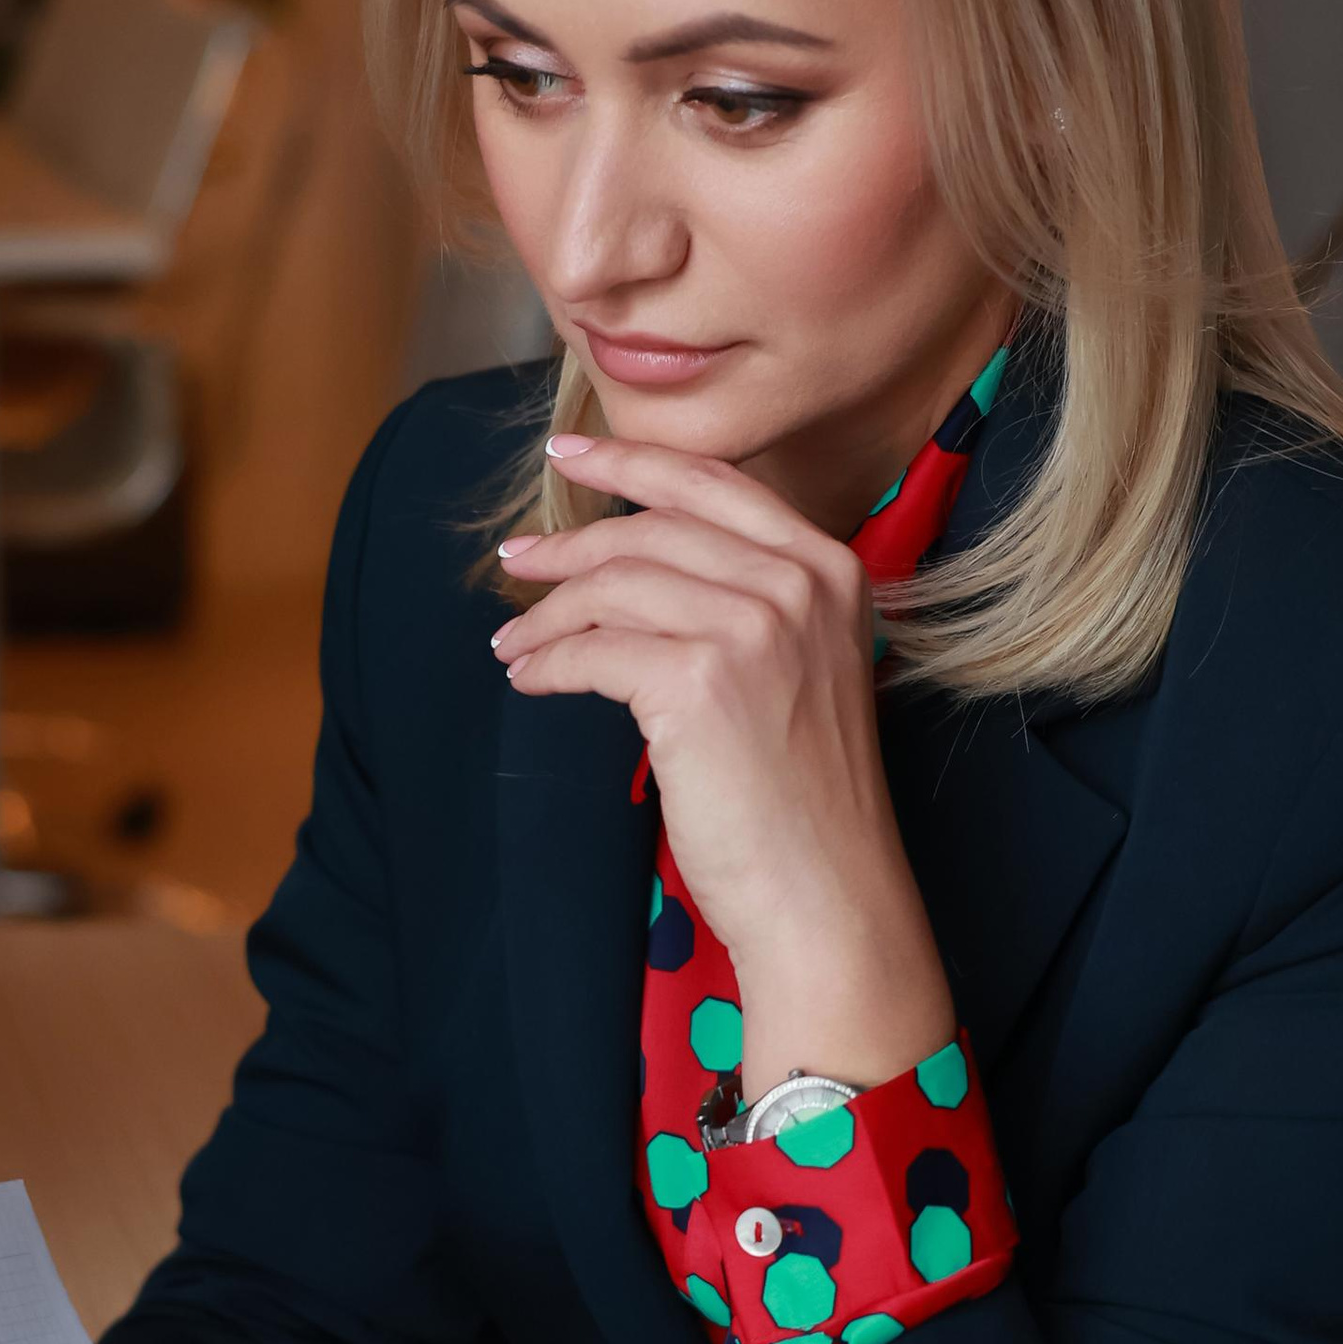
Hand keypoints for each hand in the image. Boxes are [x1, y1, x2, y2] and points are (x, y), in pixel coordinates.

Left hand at [492, 433, 954, 1093]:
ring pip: (613, 587)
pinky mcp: (698, 683)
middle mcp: (797, 585)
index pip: (712, 485)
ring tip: (513, 643)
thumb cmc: (804, 796)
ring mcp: (751, 629)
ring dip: (547, 615)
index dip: (630, 463)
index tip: (567, 453)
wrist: (828, 890)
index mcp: (829, 569)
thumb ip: (745, 602)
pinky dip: (548, 664)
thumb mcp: (799, 669)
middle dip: (568, 544)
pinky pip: (593, 651)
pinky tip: (531, 679)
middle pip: (651, 530)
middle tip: (515, 559)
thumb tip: (632, 565)